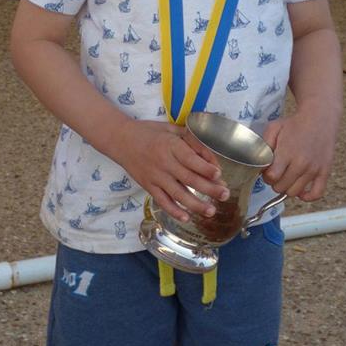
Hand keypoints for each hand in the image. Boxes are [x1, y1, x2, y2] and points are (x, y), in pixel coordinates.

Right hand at [114, 120, 229, 221]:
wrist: (120, 139)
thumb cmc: (148, 132)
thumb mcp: (170, 128)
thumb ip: (190, 139)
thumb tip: (209, 154)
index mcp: (170, 145)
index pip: (190, 159)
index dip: (205, 168)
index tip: (219, 174)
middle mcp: (163, 162)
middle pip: (189, 179)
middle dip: (209, 188)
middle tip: (225, 194)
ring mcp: (155, 176)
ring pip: (178, 194)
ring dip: (196, 204)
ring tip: (211, 211)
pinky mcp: (148, 186)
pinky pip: (162, 201)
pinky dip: (174, 211)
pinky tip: (186, 217)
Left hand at [262, 107, 339, 201]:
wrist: (319, 117)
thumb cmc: (294, 124)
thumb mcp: (273, 129)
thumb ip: (263, 146)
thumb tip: (259, 164)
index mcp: (286, 153)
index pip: (271, 177)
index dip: (266, 175)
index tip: (268, 170)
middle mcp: (301, 164)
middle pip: (281, 187)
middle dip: (275, 181)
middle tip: (277, 172)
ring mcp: (313, 169)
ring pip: (294, 192)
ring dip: (287, 187)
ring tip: (287, 177)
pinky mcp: (325, 172)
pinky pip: (316, 194)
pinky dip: (307, 196)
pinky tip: (300, 190)